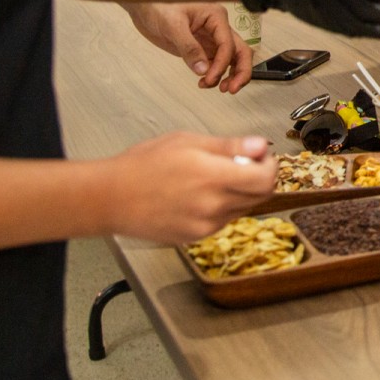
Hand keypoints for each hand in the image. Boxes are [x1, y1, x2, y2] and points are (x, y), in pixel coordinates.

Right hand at [104, 132, 275, 243]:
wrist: (110, 198)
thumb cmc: (142, 165)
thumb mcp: (187, 141)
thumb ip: (229, 146)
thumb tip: (260, 146)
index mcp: (212, 177)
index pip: (265, 180)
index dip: (269, 166)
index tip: (260, 157)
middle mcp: (212, 206)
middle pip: (259, 196)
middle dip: (257, 178)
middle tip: (241, 164)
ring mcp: (204, 226)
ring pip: (242, 209)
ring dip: (239, 193)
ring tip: (212, 178)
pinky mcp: (195, 237)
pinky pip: (222, 221)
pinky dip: (220, 207)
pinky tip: (198, 195)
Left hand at [122, 2, 253, 92]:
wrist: (143, 8)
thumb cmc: (158, 7)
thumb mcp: (172, 25)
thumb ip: (189, 47)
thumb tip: (203, 70)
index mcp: (216, 16)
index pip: (228, 44)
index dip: (222, 64)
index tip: (209, 78)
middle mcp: (218, 27)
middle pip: (240, 51)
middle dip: (241, 71)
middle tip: (231, 89)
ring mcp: (211, 39)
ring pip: (232, 59)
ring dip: (230, 75)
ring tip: (218, 88)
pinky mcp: (202, 48)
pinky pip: (216, 63)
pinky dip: (215, 75)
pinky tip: (204, 82)